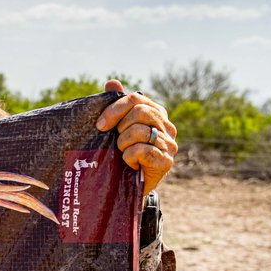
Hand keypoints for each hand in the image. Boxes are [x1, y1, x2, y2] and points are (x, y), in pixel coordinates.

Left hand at [95, 80, 175, 195]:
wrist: (128, 188)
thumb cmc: (122, 156)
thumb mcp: (117, 130)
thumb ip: (116, 106)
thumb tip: (112, 82)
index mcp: (157, 113)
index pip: (136, 99)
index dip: (115, 109)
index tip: (100, 125)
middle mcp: (167, 127)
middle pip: (139, 112)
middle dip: (120, 128)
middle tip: (116, 143)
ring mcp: (170, 145)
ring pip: (139, 131)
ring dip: (123, 144)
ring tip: (123, 154)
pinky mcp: (166, 162)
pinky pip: (142, 151)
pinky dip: (130, 157)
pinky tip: (130, 164)